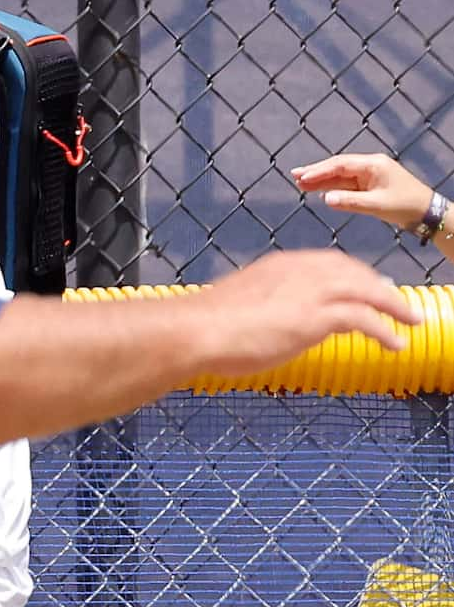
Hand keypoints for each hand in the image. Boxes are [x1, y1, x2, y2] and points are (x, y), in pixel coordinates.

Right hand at [189, 251, 417, 377]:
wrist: (196, 329)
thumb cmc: (205, 325)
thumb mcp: (239, 306)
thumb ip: (263, 308)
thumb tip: (268, 324)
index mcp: (282, 265)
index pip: (329, 264)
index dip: (352, 276)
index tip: (364, 286)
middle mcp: (302, 271)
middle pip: (355, 273)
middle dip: (379, 287)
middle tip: (396, 303)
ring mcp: (313, 292)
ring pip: (369, 291)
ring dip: (394, 306)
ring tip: (410, 322)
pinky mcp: (318, 316)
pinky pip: (365, 318)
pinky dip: (385, 330)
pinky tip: (395, 343)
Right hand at [293, 152, 433, 231]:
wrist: (425, 211)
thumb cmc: (405, 205)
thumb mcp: (377, 205)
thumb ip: (350, 202)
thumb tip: (325, 199)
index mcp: (373, 165)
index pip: (341, 165)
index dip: (319, 170)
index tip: (302, 176)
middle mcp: (370, 167)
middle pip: (338, 167)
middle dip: (316, 172)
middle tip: (294, 175)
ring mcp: (369, 176)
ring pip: (340, 176)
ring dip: (321, 180)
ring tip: (300, 183)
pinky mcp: (369, 186)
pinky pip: (346, 185)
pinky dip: (332, 187)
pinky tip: (318, 190)